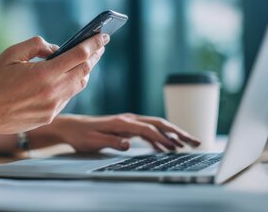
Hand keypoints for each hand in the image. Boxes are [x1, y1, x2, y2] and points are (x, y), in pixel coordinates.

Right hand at [0, 34, 108, 138]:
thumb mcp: (12, 53)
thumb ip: (37, 45)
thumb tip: (57, 48)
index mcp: (45, 74)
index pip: (80, 56)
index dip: (94, 44)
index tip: (103, 36)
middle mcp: (53, 92)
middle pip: (84, 71)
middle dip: (94, 56)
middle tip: (100, 46)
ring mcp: (53, 107)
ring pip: (78, 86)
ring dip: (85, 71)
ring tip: (87, 60)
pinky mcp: (49, 117)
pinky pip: (67, 98)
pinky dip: (71, 85)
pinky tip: (68, 77)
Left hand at [50, 114, 200, 152]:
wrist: (71, 127)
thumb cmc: (81, 135)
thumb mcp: (93, 141)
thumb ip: (111, 142)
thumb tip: (129, 144)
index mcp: (122, 122)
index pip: (148, 129)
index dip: (163, 139)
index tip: (177, 148)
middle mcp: (128, 119)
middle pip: (159, 124)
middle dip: (178, 132)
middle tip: (195, 142)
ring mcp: (129, 122)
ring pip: (157, 127)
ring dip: (173, 135)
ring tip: (189, 144)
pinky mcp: (127, 127)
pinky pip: (149, 132)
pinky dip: (161, 139)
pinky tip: (168, 149)